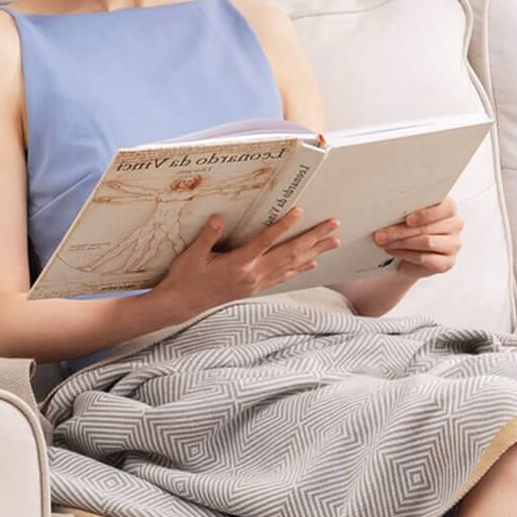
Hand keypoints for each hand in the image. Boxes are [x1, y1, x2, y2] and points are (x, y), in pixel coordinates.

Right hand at [151, 205, 340, 320]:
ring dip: (315, 253)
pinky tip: (312, 263)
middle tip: (333, 226)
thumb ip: (207, 237)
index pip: (267, 240)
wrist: (182, 305)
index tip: (300, 211)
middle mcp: (253, 274)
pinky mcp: (255, 289)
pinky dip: (300, 268)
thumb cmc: (185, 278)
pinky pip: (284, 277)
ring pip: (292, 265)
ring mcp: (257, 283)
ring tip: (333, 243)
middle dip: (314, 238)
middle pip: (290, 253)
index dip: (284, 225)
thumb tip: (218, 219)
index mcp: (238, 263)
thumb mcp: (192, 255)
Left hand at [373, 194, 463, 281]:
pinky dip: (407, 256)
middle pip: (428, 227)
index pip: (444, 207)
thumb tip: (388, 212)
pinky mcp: (447, 262)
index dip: (425, 214)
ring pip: (427, 242)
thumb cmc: (409, 230)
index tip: (407, 219)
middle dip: (401, 231)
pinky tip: (395, 253)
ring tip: (385, 244)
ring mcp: (453, 244)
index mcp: (448, 207)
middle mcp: (455, 224)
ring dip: (402, 244)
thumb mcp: (407, 216)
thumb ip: (405, 211)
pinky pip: (426, 259)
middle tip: (381, 235)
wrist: (409, 254)